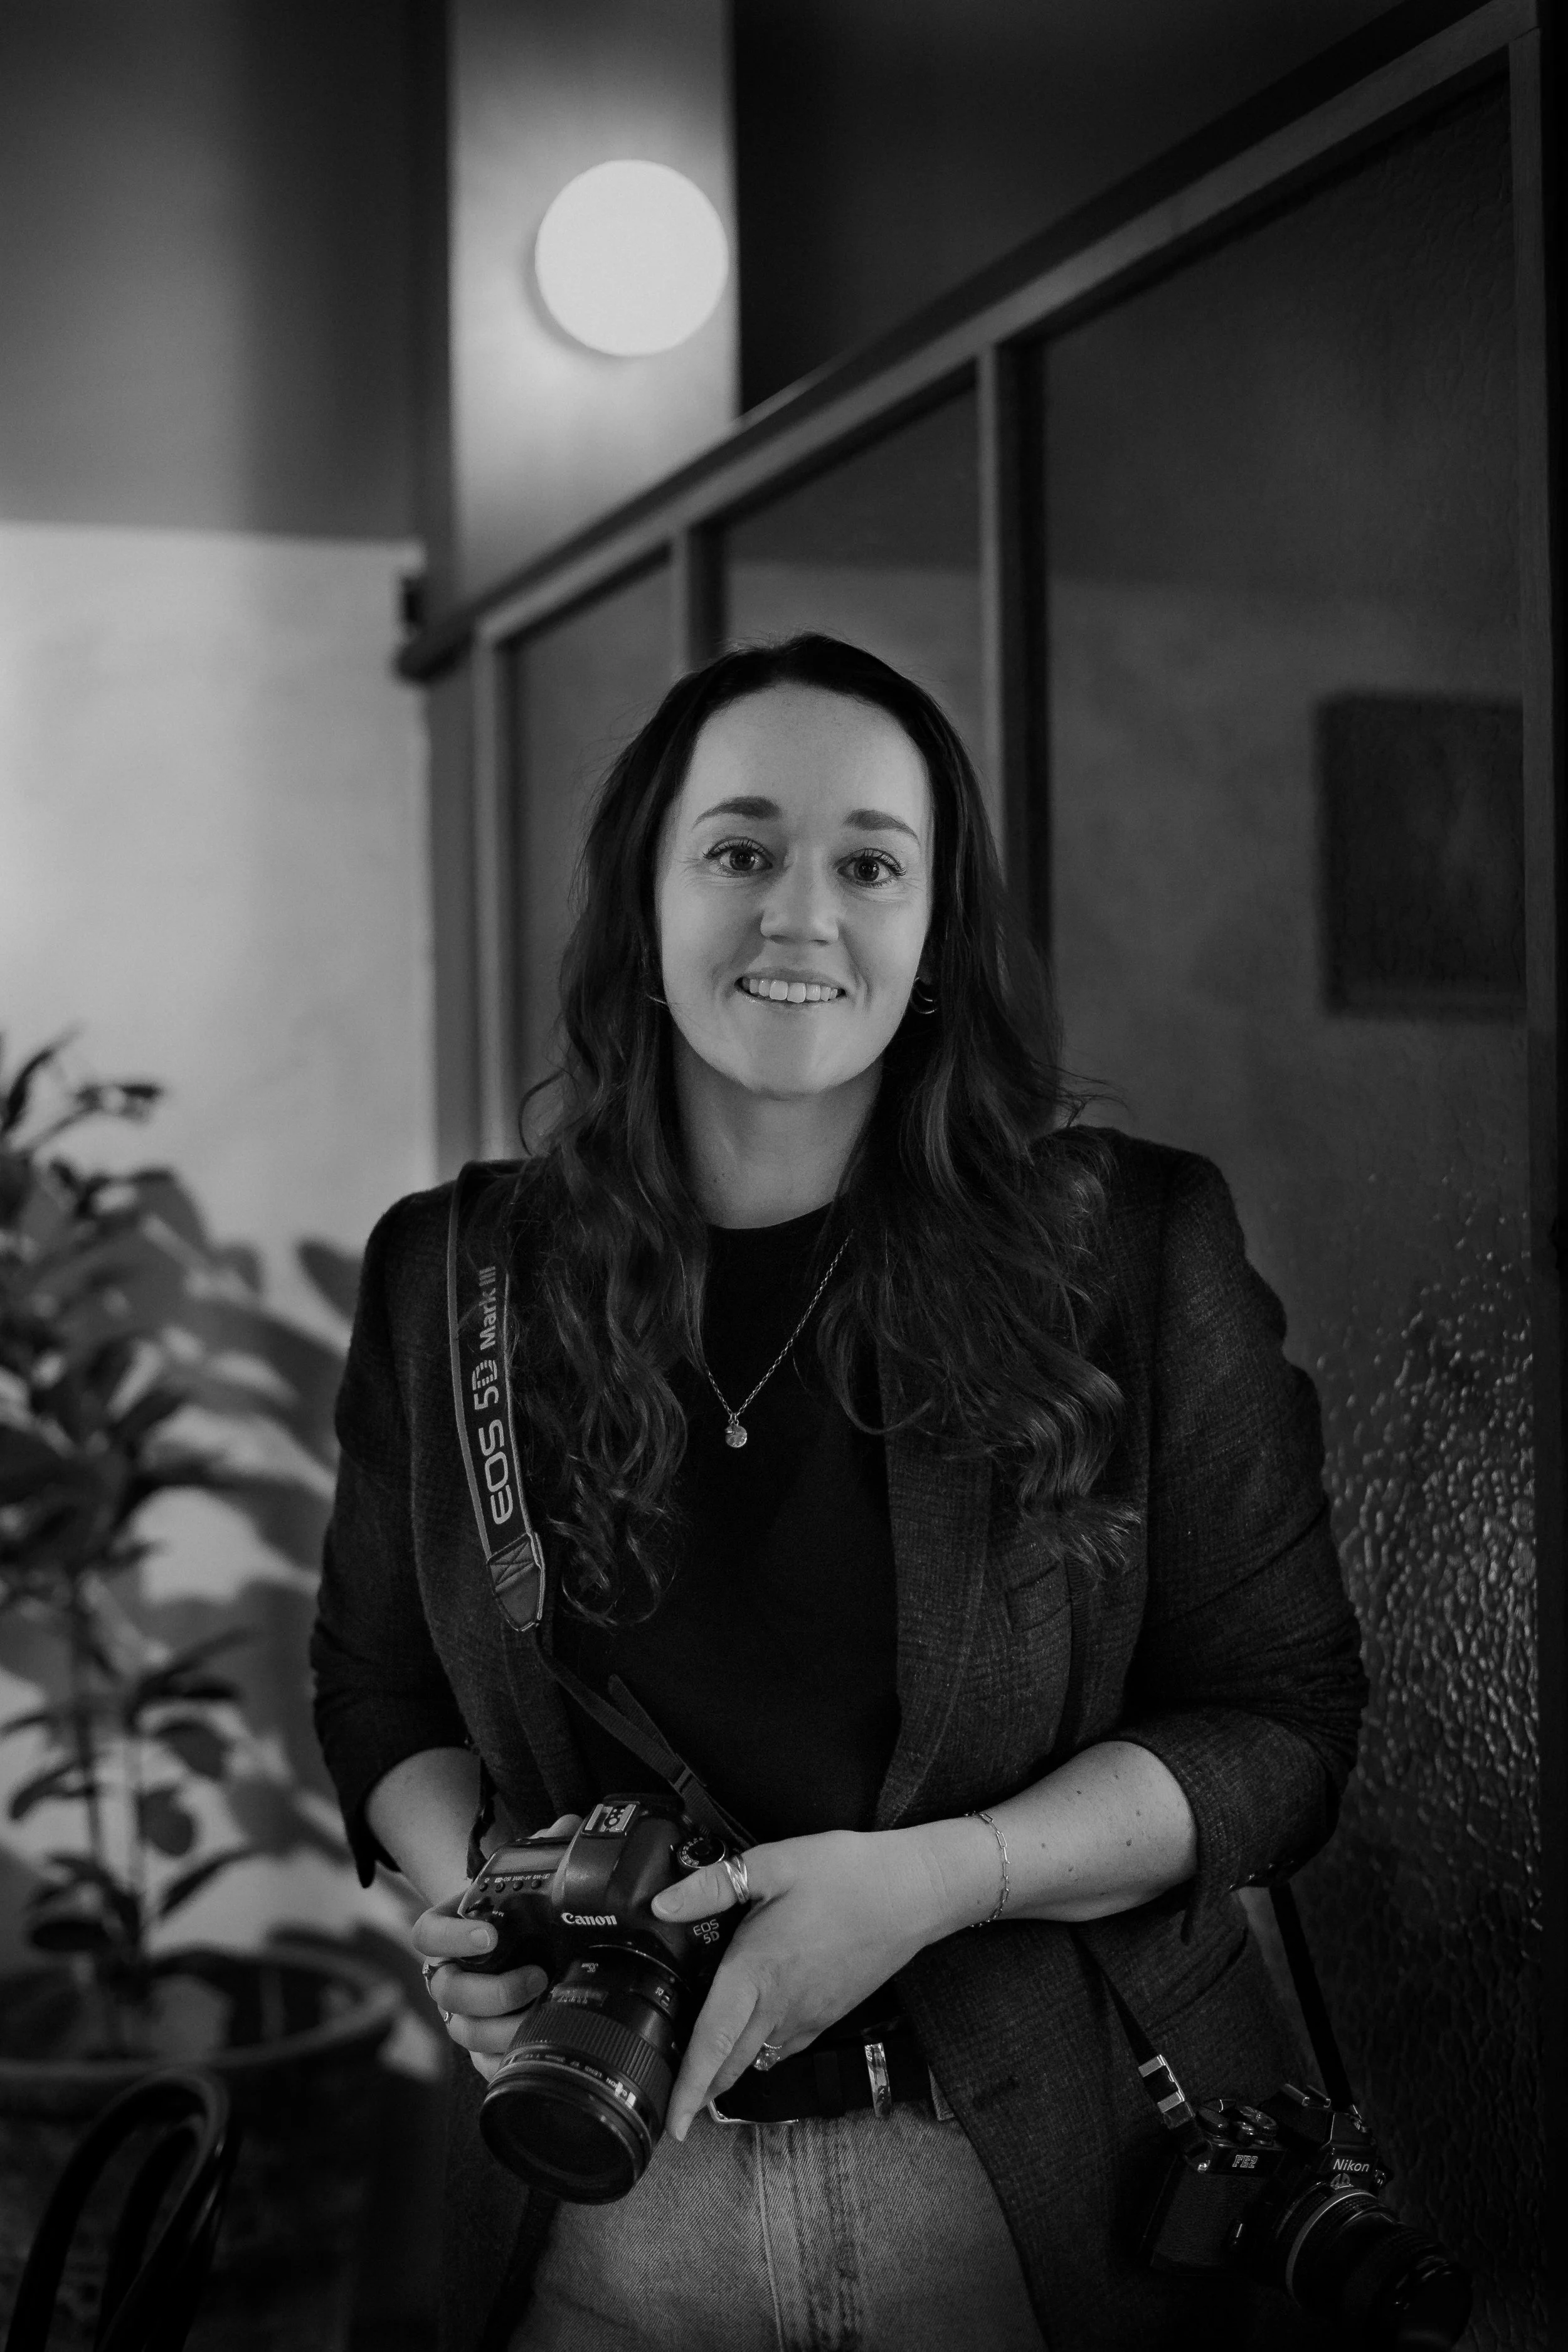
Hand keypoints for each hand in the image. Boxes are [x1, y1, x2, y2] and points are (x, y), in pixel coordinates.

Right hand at [412, 1812, 580, 2078]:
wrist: (525, 1944)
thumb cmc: (520, 1910)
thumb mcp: (529, 1877)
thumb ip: (545, 1848)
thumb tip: (572, 1826)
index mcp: (451, 1929)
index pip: (428, 1934)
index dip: (452, 1937)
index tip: (490, 1935)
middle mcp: (449, 1973)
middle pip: (447, 1990)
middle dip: (490, 1991)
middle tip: (536, 1976)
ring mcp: (463, 2012)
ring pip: (464, 2031)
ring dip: (501, 2029)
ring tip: (543, 2012)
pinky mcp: (481, 2045)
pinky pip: (481, 2063)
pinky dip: (503, 2062)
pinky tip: (531, 2050)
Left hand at [650, 1827, 949, 2139]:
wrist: (914, 1893)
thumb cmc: (844, 1874)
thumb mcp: (774, 1863)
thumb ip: (714, 1886)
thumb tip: (662, 1906)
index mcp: (756, 1971)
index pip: (712, 2042)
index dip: (688, 2085)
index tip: (673, 2124)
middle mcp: (780, 2005)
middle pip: (731, 2063)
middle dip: (700, 2090)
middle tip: (673, 2110)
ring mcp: (809, 2015)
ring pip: (758, 2057)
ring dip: (728, 2070)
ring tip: (702, 2074)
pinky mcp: (831, 2013)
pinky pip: (786, 2046)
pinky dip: (761, 2052)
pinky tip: (752, 2040)